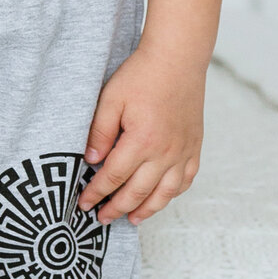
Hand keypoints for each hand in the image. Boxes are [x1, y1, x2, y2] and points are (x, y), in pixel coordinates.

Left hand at [77, 44, 206, 225]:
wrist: (178, 58)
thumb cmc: (142, 75)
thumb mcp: (110, 99)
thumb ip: (99, 132)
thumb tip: (91, 160)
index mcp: (142, 141)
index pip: (113, 177)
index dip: (96, 193)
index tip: (83, 203)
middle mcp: (165, 152)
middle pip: (137, 192)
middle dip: (116, 208)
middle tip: (101, 218)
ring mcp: (183, 152)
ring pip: (164, 194)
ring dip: (146, 210)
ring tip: (131, 220)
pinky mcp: (194, 147)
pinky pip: (185, 180)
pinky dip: (172, 194)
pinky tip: (160, 199)